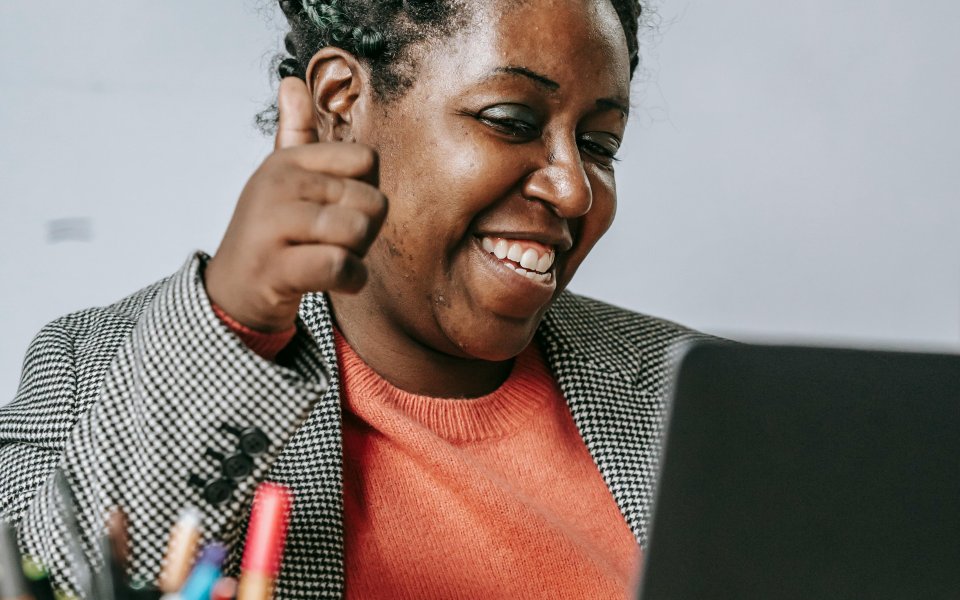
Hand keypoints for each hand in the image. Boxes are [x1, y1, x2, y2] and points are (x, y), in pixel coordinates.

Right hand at [205, 77, 386, 331]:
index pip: (367, 160)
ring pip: (357, 230)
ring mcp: (272, 224)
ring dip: (358, 257)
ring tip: (330, 259)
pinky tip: (338, 282)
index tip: (340, 210)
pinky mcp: (275, 267)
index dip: (367, 193)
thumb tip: (291, 81)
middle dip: (366, 232)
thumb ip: (296, 134)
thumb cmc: (273, 234)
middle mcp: (277, 184)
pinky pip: (340, 265)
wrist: (234, 291)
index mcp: (288, 160)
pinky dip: (352, 280)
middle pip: (371, 201)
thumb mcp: (284, 179)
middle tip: (333, 243)